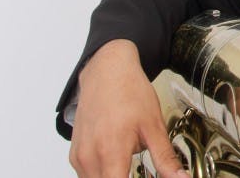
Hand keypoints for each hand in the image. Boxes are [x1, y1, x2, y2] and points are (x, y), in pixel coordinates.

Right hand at [68, 39, 189, 177]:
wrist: (107, 72)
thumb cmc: (129, 93)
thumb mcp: (154, 126)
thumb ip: (165, 158)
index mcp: (111, 152)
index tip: (141, 177)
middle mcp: (89, 157)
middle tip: (139, 172)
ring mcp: (79, 156)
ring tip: (129, 169)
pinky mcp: (74, 154)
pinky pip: (86, 175)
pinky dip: (101, 175)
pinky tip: (117, 164)